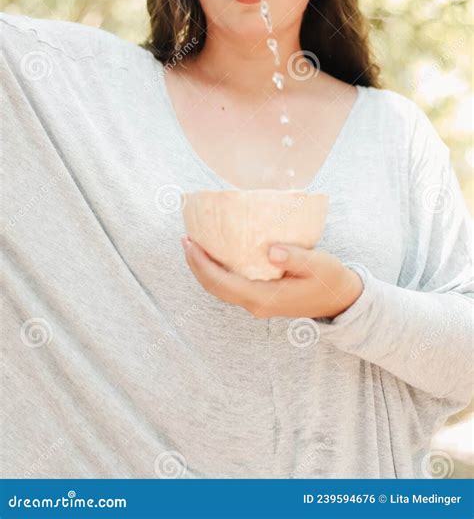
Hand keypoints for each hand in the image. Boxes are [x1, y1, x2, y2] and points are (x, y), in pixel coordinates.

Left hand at [181, 237, 362, 319]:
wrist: (341, 300)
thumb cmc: (330, 280)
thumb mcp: (318, 265)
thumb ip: (295, 258)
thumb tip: (271, 251)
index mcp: (264, 297)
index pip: (221, 282)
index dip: (201, 264)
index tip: (190, 243)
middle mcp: (255, 304)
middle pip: (214, 287)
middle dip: (196, 265)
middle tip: (185, 239)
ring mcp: (257, 303)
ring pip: (220, 288)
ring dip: (204, 268)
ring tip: (194, 245)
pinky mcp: (261, 297)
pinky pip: (230, 285)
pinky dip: (217, 271)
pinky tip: (216, 254)